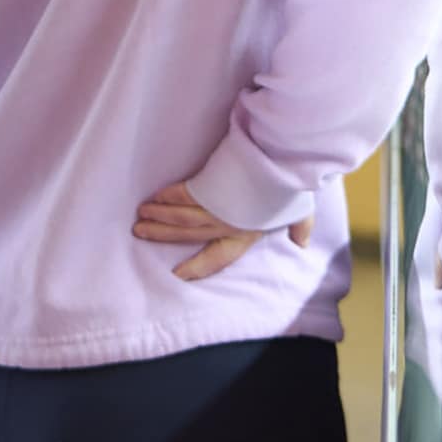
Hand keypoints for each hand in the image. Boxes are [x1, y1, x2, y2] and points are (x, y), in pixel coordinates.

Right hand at [132, 184, 313, 280]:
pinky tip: (154, 197)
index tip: (179, 274)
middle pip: (188, 234)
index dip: (198, 267)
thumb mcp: (300, 212)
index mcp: (244, 234)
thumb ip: (299, 227)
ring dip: (159, 217)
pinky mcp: (207, 186)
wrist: (279, 166)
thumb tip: (301, 242)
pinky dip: (167, 196)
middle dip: (163, 235)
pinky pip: (182, 194)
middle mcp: (225, 224)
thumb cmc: (290, 191)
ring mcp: (214, 206)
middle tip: (140, 233)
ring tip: (141, 217)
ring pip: (179, 216)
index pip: (218, 256)